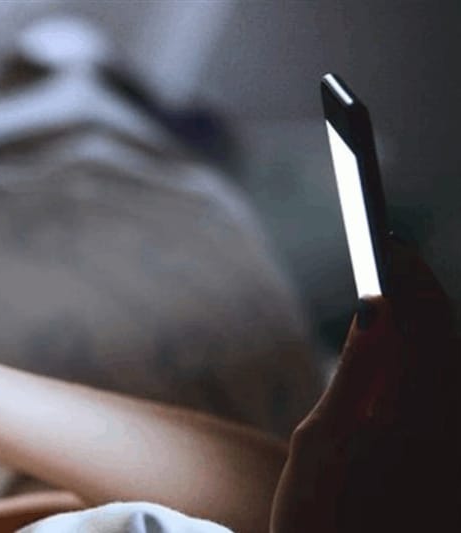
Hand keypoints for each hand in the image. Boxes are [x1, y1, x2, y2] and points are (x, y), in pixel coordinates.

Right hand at [270, 239, 458, 532]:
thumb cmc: (319, 518)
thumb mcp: (320, 442)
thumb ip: (357, 374)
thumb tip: (376, 313)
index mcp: (420, 422)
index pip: (428, 327)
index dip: (410, 279)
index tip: (388, 245)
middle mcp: (451, 434)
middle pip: (449, 348)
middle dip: (421, 306)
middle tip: (390, 270)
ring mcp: (454, 451)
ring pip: (450, 374)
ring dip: (424, 339)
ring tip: (391, 318)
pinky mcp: (449, 467)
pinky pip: (446, 403)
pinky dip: (426, 373)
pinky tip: (400, 368)